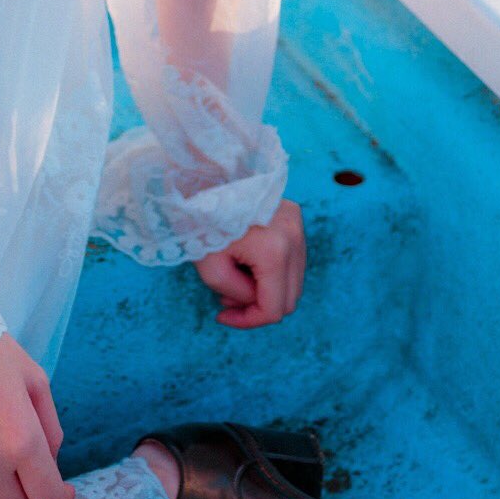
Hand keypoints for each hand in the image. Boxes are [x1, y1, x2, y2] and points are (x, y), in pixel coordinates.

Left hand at [194, 198, 305, 327]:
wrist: (204, 178)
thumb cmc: (202, 221)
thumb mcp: (211, 269)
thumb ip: (238, 295)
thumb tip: (254, 300)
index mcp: (275, 251)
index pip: (275, 309)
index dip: (249, 320)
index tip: (222, 315)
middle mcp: (295, 237)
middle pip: (289, 299)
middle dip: (257, 306)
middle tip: (227, 299)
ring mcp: (298, 225)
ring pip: (293, 282)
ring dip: (266, 289)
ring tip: (235, 278)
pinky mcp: (295, 217)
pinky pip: (292, 261)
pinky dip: (272, 271)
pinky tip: (247, 262)